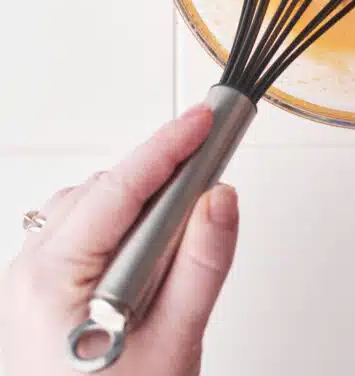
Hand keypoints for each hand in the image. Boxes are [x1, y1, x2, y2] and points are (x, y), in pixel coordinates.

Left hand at [0, 104, 238, 375]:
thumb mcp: (174, 344)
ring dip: (137, 206)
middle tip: (208, 178)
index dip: (168, 146)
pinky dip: (117, 228)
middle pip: (104, 192)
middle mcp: (27, 275)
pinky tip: (144, 255)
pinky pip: (77, 233)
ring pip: (89, 208)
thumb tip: (220, 197)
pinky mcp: (36, 294)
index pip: (120, 189)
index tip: (204, 119)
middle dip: (158, 180)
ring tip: (178, 236)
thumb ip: (202, 265)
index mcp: (50, 282)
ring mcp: (26, 285)